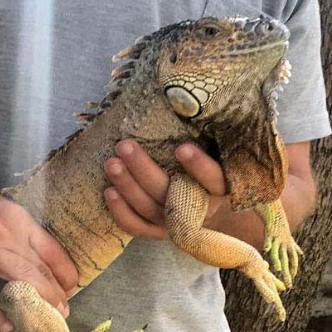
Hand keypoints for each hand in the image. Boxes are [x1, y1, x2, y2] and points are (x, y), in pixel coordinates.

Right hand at [0, 176, 77, 331]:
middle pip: (40, 270)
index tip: (72, 283)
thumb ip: (15, 219)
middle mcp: (6, 238)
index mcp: (17, 220)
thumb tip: (27, 233)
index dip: (66, 270)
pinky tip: (7, 325)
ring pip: (20, 283)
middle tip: (65, 308)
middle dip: (57, 292)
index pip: (52, 250)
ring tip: (51, 315)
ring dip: (39, 301)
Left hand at [104, 139, 226, 239]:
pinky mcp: (161, 232)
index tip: (181, 148)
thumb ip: (210, 136)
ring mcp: (179, 222)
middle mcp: (202, 209)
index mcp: (223, 189)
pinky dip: (122, 213)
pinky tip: (109, 191)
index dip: (199, 166)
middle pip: (171, 193)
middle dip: (144, 170)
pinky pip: (139, 227)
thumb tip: (187, 99)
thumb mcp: (221, 152)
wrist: (215, 207)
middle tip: (124, 145)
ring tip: (111, 163)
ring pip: (150, 208)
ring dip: (128, 186)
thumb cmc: (214, 168)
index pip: (214, 179)